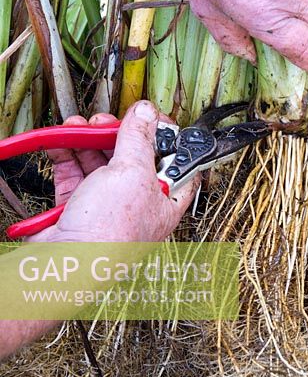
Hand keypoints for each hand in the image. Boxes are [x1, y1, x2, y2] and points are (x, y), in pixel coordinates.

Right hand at [28, 101, 197, 242]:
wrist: (62, 264)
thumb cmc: (108, 234)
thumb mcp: (132, 172)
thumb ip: (139, 137)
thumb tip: (146, 113)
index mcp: (165, 201)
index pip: (175, 164)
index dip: (167, 139)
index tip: (154, 119)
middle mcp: (138, 205)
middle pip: (133, 158)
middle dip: (118, 134)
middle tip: (106, 122)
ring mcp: (105, 207)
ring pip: (101, 162)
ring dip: (89, 140)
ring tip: (80, 127)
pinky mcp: (76, 208)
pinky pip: (74, 173)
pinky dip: (68, 153)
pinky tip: (62, 140)